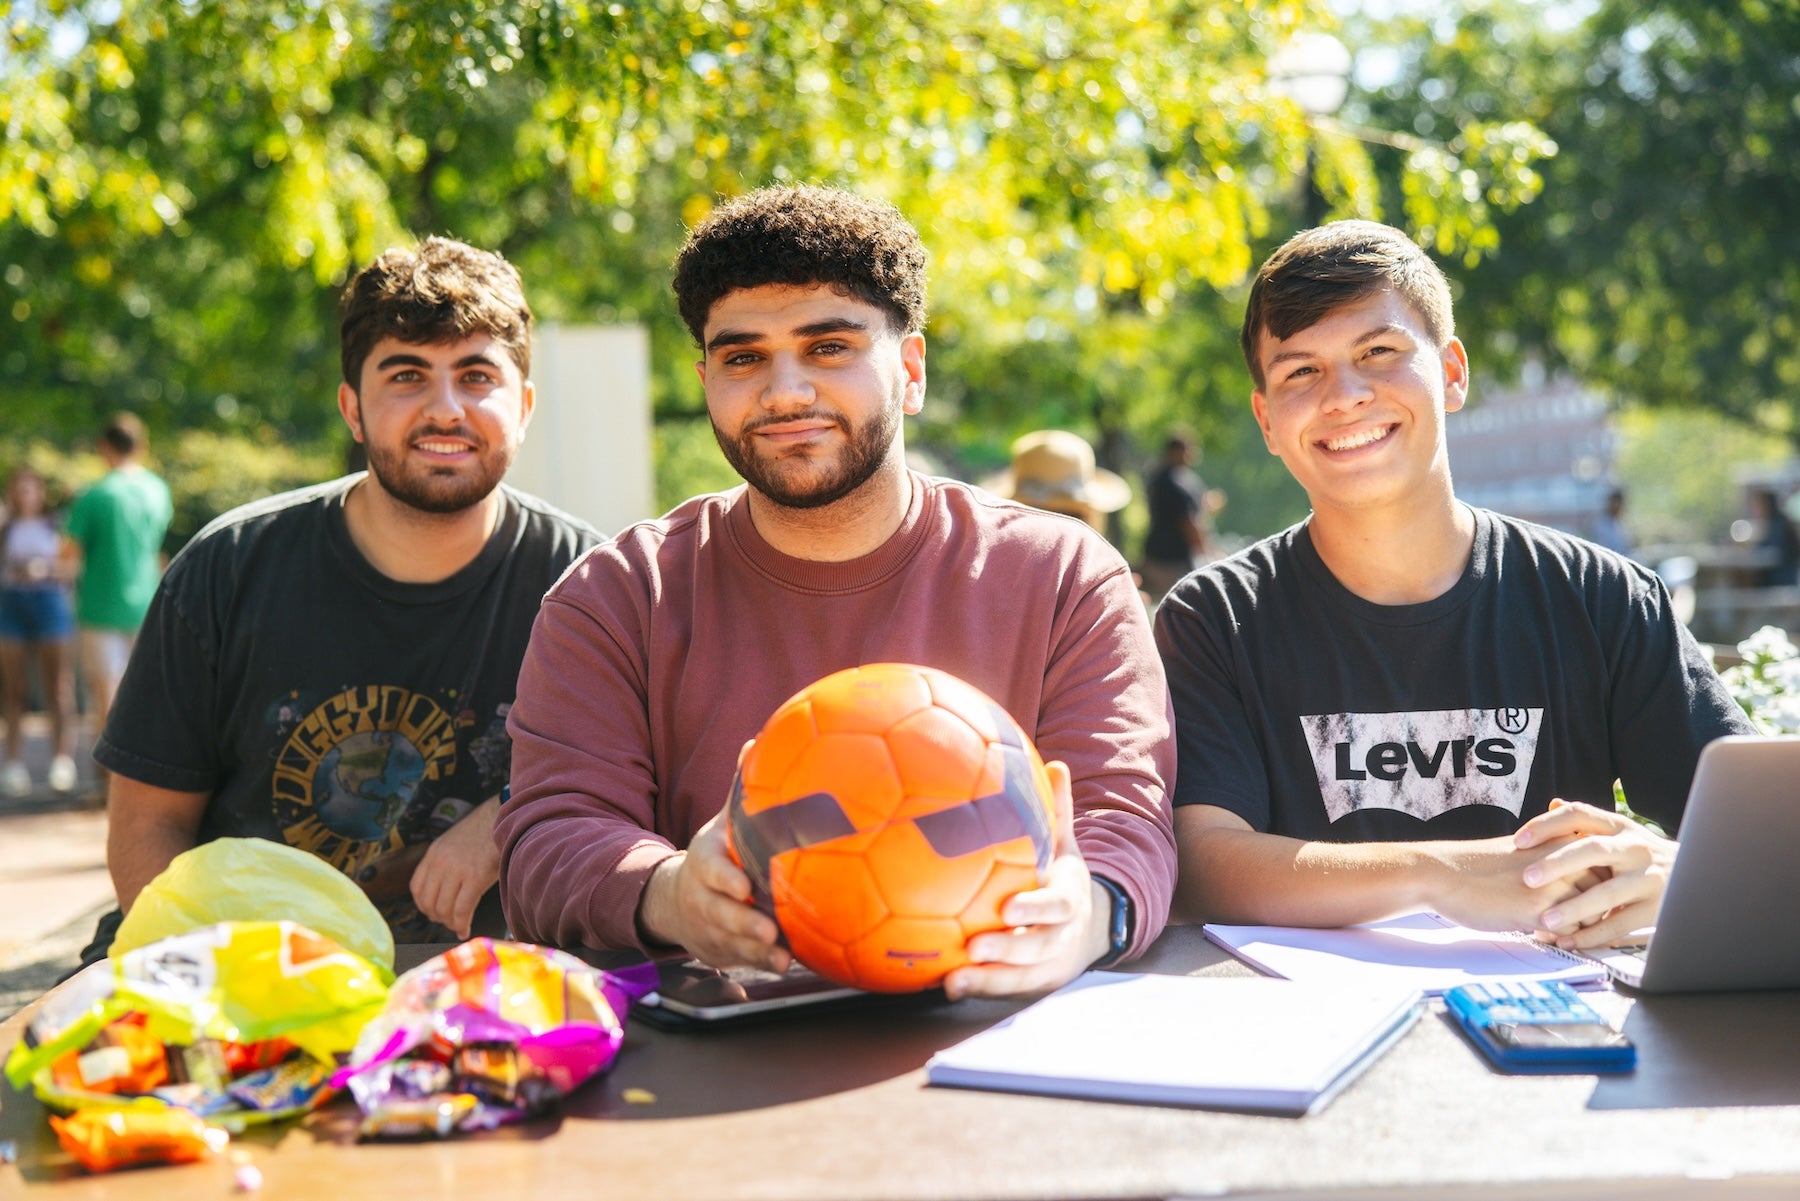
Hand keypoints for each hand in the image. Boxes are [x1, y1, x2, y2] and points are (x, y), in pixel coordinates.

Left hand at [410, 797, 501, 938]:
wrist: (506, 818)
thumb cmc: (486, 832)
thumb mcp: (455, 842)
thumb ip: (445, 862)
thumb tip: (444, 890)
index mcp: (434, 853)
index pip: (416, 888)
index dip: (424, 906)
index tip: (434, 912)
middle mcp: (441, 862)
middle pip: (428, 902)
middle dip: (437, 917)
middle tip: (449, 922)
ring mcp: (457, 870)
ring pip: (444, 909)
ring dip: (450, 923)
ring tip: (458, 926)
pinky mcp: (476, 877)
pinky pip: (462, 909)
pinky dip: (461, 924)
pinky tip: (465, 929)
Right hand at [636, 806, 789, 972]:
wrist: (674, 899)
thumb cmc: (713, 857)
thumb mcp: (720, 826)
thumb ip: (739, 794)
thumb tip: (754, 745)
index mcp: (704, 863)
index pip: (712, 870)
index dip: (726, 879)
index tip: (744, 885)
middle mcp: (702, 897)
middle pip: (721, 913)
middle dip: (745, 923)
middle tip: (769, 930)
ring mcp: (709, 928)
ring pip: (732, 941)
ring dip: (757, 951)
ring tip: (782, 956)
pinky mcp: (720, 950)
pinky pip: (741, 960)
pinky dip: (761, 963)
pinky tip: (783, 963)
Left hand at [942, 762, 1108, 1000]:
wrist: (1091, 927)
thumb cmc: (1063, 878)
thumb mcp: (1065, 845)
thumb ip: (1058, 810)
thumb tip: (1055, 763)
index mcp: (1068, 900)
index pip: (1056, 906)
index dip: (1035, 909)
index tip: (1009, 908)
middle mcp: (1060, 936)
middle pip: (1037, 948)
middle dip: (1007, 951)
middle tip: (973, 947)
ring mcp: (1047, 965)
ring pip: (1019, 978)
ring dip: (986, 981)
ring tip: (952, 982)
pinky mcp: (1031, 984)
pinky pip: (1003, 989)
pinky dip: (976, 989)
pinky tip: (940, 985)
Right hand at [1422, 832, 1602, 933]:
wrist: (1442, 873)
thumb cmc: (1476, 864)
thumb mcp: (1521, 848)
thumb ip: (1551, 855)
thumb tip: (1571, 874)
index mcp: (1560, 840)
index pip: (1603, 868)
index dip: (1596, 888)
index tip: (1585, 900)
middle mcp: (1563, 860)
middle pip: (1604, 893)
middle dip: (1592, 910)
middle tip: (1573, 921)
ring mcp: (1553, 885)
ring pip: (1591, 915)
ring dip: (1578, 926)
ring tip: (1556, 929)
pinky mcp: (1538, 910)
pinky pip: (1570, 932)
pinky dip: (1562, 938)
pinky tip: (1542, 934)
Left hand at [1516, 799, 1674, 948]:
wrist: (1698, 875)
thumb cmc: (1642, 855)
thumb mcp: (1621, 833)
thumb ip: (1587, 823)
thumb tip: (1553, 803)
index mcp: (1619, 826)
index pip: (1579, 815)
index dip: (1547, 825)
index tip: (1518, 840)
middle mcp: (1635, 847)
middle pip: (1592, 850)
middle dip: (1557, 864)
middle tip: (1527, 878)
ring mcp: (1648, 878)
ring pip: (1607, 893)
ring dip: (1574, 908)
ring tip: (1545, 920)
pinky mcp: (1656, 908)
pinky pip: (1619, 924)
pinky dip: (1591, 935)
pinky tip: (1567, 941)